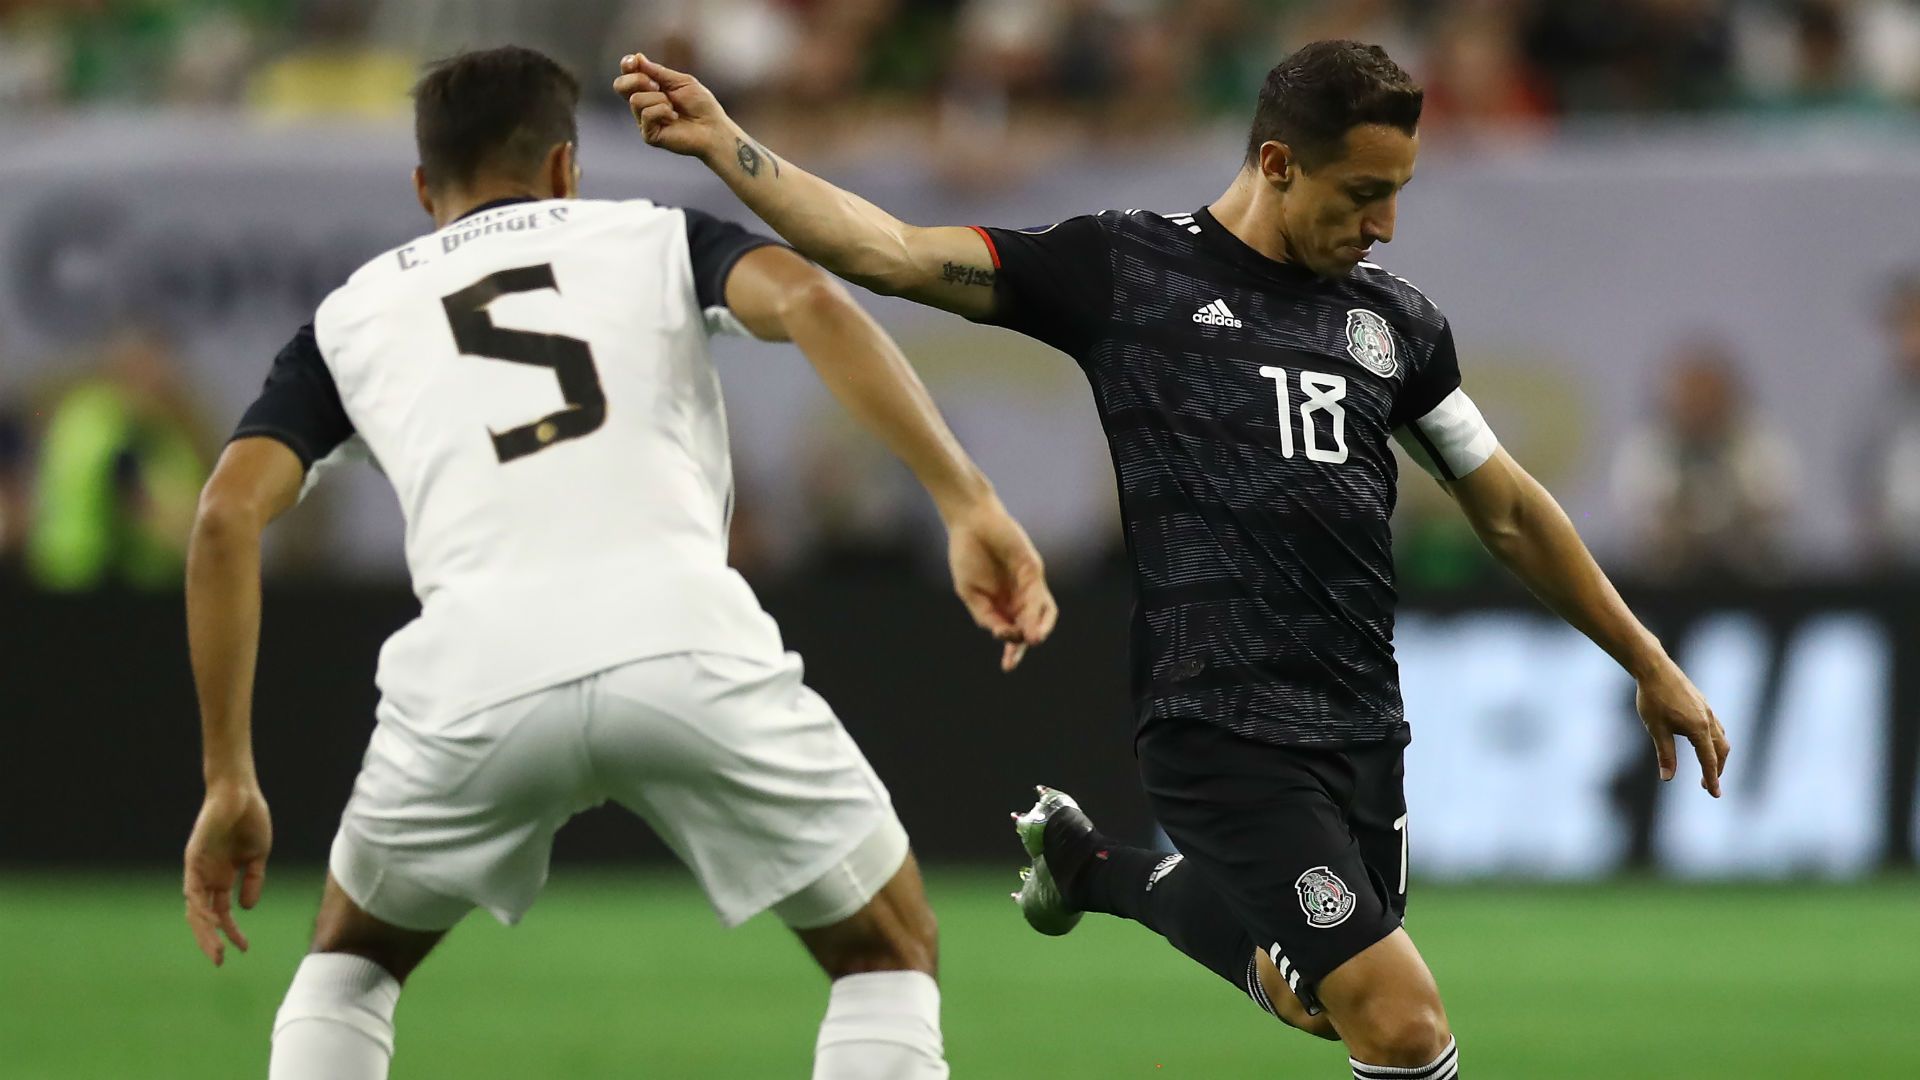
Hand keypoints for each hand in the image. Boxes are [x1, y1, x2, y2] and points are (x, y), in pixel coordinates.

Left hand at [183, 781, 271, 965]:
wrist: (241, 793)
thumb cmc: (250, 819)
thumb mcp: (257, 856)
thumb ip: (252, 882)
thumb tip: (246, 909)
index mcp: (224, 877)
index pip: (223, 912)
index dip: (232, 932)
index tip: (244, 948)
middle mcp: (208, 877)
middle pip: (205, 916)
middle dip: (212, 940)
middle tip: (220, 962)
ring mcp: (199, 869)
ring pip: (195, 908)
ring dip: (204, 931)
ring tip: (215, 951)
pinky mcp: (193, 859)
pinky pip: (193, 890)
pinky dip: (200, 908)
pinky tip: (211, 922)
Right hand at [614, 53, 731, 160]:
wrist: (713, 128)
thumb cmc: (701, 104)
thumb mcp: (681, 81)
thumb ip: (658, 72)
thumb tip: (637, 58)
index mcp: (649, 88)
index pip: (628, 74)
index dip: (627, 65)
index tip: (634, 61)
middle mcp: (644, 104)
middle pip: (620, 85)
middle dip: (637, 80)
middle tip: (658, 86)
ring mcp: (644, 120)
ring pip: (635, 100)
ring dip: (658, 99)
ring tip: (673, 107)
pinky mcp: (649, 134)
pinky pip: (646, 114)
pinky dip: (663, 111)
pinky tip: (674, 118)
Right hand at [945, 495, 1057, 671]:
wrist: (970, 521)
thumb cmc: (966, 554)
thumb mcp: (969, 592)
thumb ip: (985, 614)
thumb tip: (1002, 635)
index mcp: (1002, 604)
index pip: (1013, 632)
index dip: (1013, 652)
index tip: (1007, 667)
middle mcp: (1018, 596)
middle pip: (1030, 626)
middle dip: (1024, 643)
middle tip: (1015, 657)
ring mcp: (1028, 583)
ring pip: (1041, 613)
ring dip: (1037, 629)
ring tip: (1032, 641)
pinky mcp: (1033, 569)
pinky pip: (1038, 594)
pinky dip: (1034, 611)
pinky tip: (1029, 623)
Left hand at [1635, 662, 1730, 797]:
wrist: (1655, 668)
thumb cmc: (1653, 698)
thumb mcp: (1656, 729)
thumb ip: (1665, 754)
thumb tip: (1667, 778)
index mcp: (1699, 728)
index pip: (1709, 760)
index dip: (1712, 779)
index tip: (1715, 794)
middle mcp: (1708, 720)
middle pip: (1721, 751)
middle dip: (1716, 770)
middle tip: (1707, 786)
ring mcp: (1707, 710)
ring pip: (1721, 738)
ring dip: (1718, 755)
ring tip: (1708, 767)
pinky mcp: (1703, 703)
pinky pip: (1716, 726)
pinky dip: (1715, 740)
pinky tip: (1704, 742)